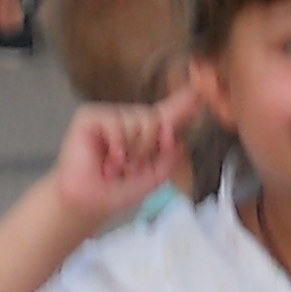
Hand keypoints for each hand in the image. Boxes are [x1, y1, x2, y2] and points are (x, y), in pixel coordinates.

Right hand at [51, 99, 198, 226]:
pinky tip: (107, 159)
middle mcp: (129, 121)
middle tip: (130, 169)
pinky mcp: (90, 117)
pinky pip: (117, 123)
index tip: (200, 87)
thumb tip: (179, 139)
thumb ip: (170, 157)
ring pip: (140, 121)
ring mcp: (110, 117)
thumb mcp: (155, 178)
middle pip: (157, 119)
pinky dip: (117, 145)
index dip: (184, 101)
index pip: (168, 114)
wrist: (89, 204)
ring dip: (132, 152)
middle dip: (149, 148)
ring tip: (116, 165)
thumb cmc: (117, 192)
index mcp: (145, 134)